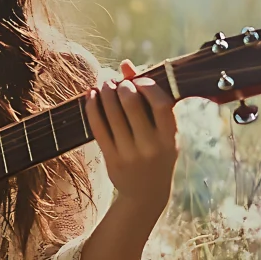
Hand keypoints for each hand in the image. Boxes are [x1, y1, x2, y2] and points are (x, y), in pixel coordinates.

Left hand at [84, 58, 178, 211]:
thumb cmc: (157, 154)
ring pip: (112, 114)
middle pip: (132, 105)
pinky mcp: (111, 159)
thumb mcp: (162, 132)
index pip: (162, 104)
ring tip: (103, 84)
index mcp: (170, 138)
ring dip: (105, 93)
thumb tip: (126, 64)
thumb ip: (148, 99)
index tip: (138, 80)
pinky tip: (91, 96)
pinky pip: (98, 128)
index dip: (148, 86)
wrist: (146, 195)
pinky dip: (92, 108)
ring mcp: (130, 154)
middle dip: (121, 87)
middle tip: (116, 81)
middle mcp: (151, 146)